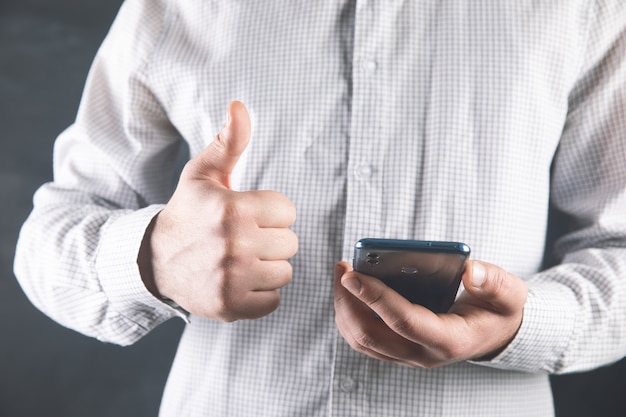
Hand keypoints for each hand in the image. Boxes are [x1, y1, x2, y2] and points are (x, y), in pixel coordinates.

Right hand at [140, 101, 297, 321]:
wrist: (155, 260)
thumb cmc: (187, 213)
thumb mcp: (203, 174)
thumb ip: (229, 142)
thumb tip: (239, 106)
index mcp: (232, 208)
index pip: (287, 210)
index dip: (271, 212)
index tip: (249, 214)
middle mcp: (233, 244)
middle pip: (290, 243)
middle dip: (271, 240)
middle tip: (243, 239)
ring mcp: (231, 279)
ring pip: (285, 273)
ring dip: (268, 268)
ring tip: (241, 260)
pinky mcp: (230, 306)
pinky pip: (273, 301)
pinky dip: (260, 295)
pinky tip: (238, 281)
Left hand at [333, 260, 526, 367]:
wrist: (494, 334)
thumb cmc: (498, 310)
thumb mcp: (509, 294)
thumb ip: (493, 283)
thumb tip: (470, 271)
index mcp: (449, 340)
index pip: (404, 321)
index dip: (375, 297)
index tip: (352, 274)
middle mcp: (423, 354)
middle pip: (371, 334)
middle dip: (348, 301)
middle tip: (342, 267)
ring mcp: (407, 356)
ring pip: (361, 339)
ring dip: (344, 307)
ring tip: (342, 273)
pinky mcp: (397, 350)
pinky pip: (363, 339)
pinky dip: (349, 315)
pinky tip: (349, 290)